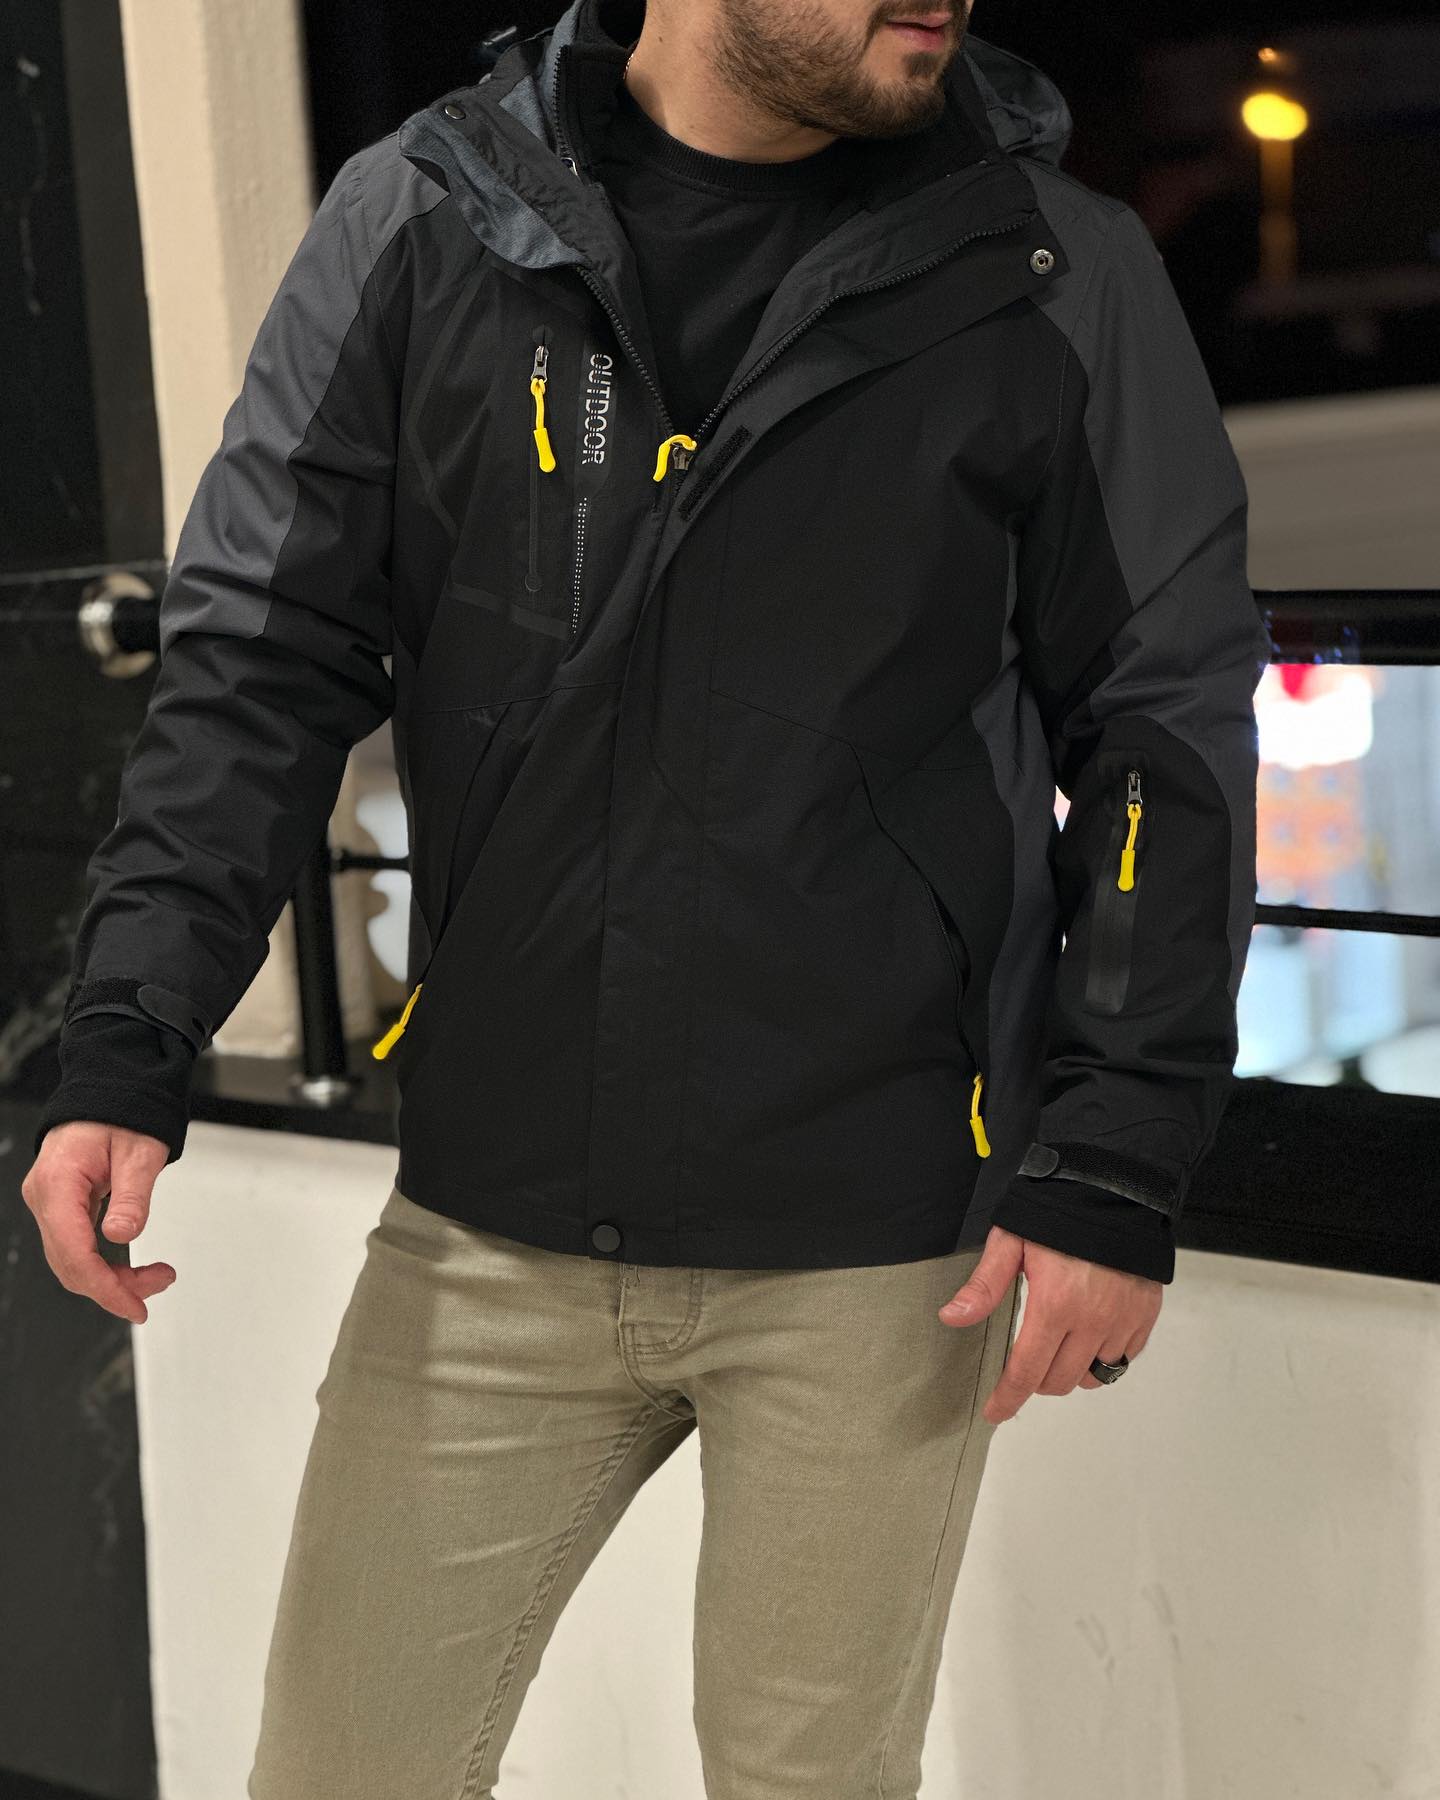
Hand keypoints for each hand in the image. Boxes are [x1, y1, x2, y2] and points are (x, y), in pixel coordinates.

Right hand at [22, 1122, 175, 1324]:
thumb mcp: (140, 1152)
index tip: (134, 1306)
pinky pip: (76, 1246)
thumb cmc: (123, 1112)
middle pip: (70, 1264)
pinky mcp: (60, 1205)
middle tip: (158, 1285)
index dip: (104, 1287)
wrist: (111, 1091)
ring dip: (110, 1278)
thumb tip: (123, 1235)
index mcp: (58, 1182)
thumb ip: (132, 1196)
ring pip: (72, 1260)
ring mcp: (49, 1202)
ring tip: (154, 1277)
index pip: (74, 1252)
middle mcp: (45, 1196)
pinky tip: (130, 1269)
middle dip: (114, 1285)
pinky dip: (103, 1263)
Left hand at [937, 1224, 1161, 1424]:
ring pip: (1092, 1376)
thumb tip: (952, 1317)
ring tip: (1056, 1347)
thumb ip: (985, 1285)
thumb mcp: (1011, 1242)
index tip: (995, 1412)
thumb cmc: (1058, 1212)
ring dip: (1069, 1371)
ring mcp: (1123, 1321)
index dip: (1007, 1397)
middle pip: (1059, 1381)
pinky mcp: (1145, 1316)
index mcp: (1055, 1305)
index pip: (1027, 1371)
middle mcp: (1092, 1321)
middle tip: (1024, 1364)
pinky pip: (1122, 1359)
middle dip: (1035, 1382)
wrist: (1115, 1189)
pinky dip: (1102, 1359)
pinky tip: (1087, 1337)